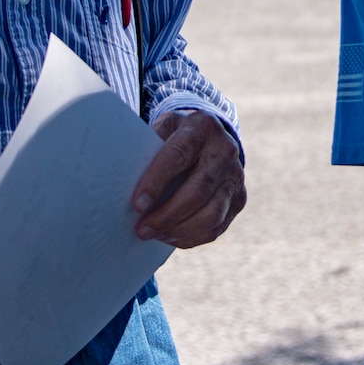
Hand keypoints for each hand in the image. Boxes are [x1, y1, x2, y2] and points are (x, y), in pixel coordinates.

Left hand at [131, 109, 245, 246]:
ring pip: (211, 213)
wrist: (211, 136)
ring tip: (154, 235)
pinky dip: (192, 237)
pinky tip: (171, 237)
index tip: (137, 205)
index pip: (179, 155)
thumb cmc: (175, 136)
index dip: (157, 181)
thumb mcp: (162, 130)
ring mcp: (236, 176)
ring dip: (179, 230)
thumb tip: (124, 184)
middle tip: (142, 229)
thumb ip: (148, 151)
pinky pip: (217, 226)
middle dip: (167, 214)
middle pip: (198, 190)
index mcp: (202, 127)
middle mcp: (225, 150)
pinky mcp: (239, 199)